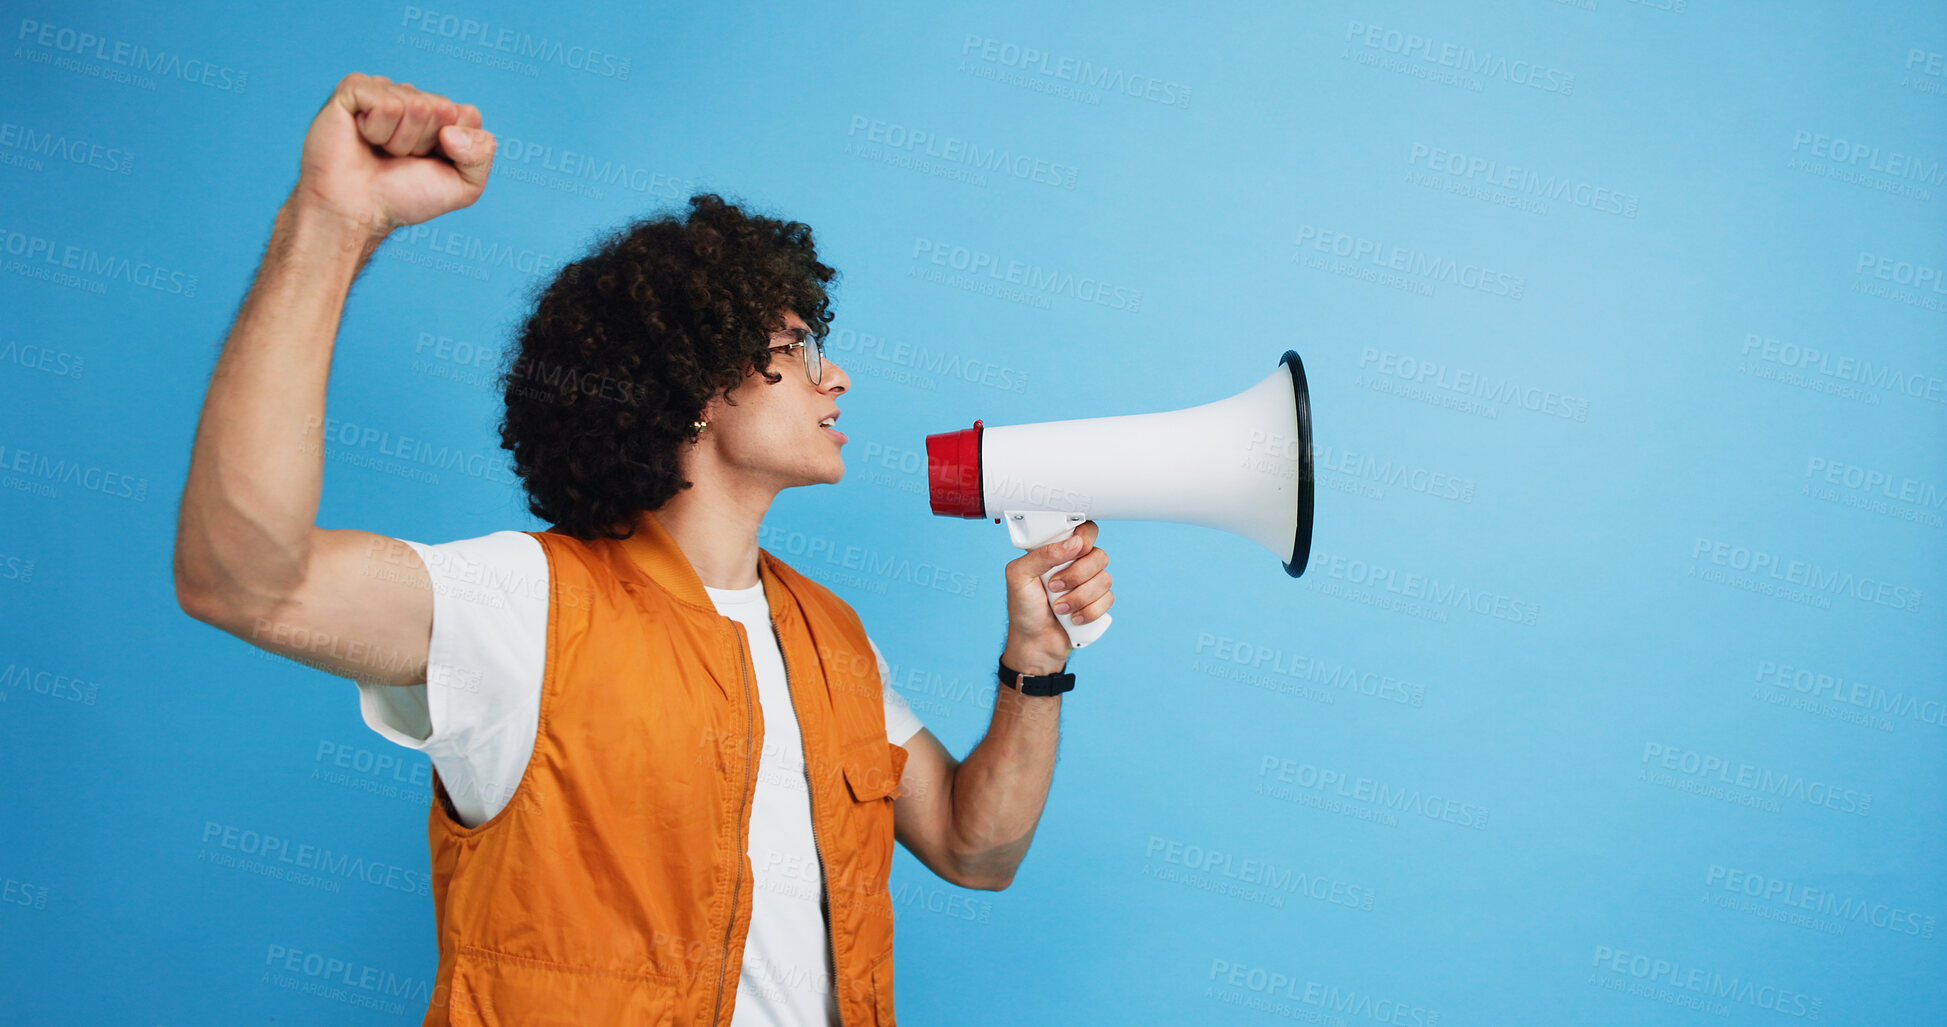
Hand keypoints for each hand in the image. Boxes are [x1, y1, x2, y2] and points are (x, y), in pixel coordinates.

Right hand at [291, 72, 494, 240]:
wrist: (359, 210)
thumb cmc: (405, 197)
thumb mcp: (464, 186)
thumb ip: (482, 154)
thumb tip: (452, 129)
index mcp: (441, 117)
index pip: (469, 115)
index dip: (455, 147)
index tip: (431, 162)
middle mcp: (413, 99)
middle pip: (443, 108)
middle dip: (426, 143)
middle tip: (400, 159)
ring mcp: (383, 91)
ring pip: (416, 105)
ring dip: (400, 140)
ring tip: (380, 151)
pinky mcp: (355, 89)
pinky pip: (386, 103)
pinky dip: (377, 129)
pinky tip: (362, 136)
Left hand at [1002, 520, 1112, 672]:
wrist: (1033, 643)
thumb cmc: (1023, 608)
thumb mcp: (1019, 576)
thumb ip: (1041, 555)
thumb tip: (1073, 544)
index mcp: (1058, 551)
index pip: (1084, 530)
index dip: (1084, 538)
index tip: (1074, 550)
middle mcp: (1077, 564)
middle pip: (1099, 555)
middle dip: (1077, 575)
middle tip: (1054, 587)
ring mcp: (1090, 584)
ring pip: (1105, 579)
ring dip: (1079, 598)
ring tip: (1059, 608)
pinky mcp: (1098, 603)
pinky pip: (1108, 600)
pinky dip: (1088, 612)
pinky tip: (1073, 618)